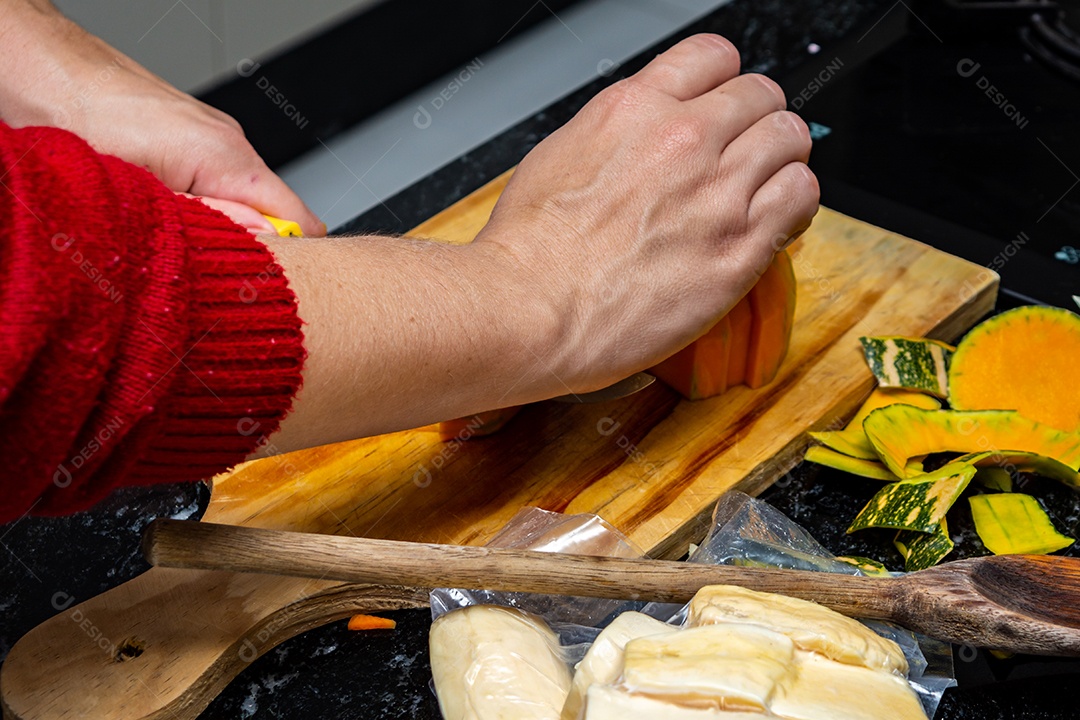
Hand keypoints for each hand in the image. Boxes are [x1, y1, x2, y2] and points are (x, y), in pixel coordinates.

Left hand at [0, 1, 324, 235]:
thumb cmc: (76, 113)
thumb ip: (215, 222)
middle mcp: (230, 143)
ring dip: (217, 228)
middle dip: (248, 249)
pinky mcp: (188, 139)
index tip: (261, 281)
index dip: (291, 259)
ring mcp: (211, 139)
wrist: (40, 69)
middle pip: (271, 218)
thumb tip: (263, 247)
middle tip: (207, 267)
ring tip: (173, 238)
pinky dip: (197, 206)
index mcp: (231, 156)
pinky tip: (161, 213)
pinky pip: (213, 184)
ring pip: (239, 202)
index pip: (302, 221)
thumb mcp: (147, 191)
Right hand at [478, 34, 817, 390]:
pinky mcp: (738, 250)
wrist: (530, 310)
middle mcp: (685, 140)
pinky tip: (774, 222)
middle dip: (755, 121)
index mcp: (636, 108)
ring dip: (780, 160)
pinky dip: (795, 204)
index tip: (721, 107)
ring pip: (790, 139)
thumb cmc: (530, 250)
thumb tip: (640, 140)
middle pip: (762, 96)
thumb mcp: (561, 155)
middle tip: (743, 154)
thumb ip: (617, 135)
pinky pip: (801, 199)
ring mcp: (718, 194)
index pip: (715, 57)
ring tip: (763, 189)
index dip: (722, 84)